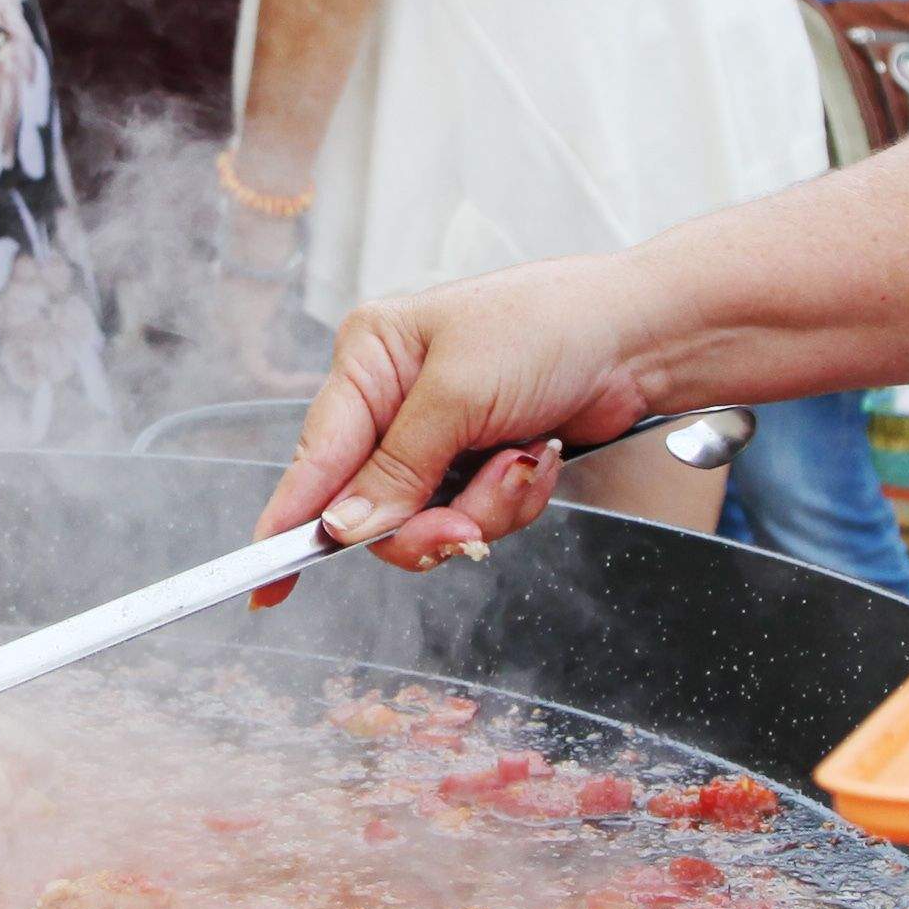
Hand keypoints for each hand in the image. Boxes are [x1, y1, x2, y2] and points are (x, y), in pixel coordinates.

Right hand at [257, 262, 658, 569]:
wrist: (640, 336)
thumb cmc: (548, 327)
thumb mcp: (460, 393)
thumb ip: (399, 467)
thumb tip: (344, 527)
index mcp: (370, 358)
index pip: (316, 454)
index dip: (292, 521)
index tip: (268, 582)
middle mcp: (396, 400)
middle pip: (375, 507)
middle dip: (428, 521)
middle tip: (465, 527)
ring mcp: (441, 436)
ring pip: (430, 521)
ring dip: (485, 506)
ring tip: (524, 459)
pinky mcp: (483, 462)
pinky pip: (478, 516)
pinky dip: (513, 498)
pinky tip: (541, 453)